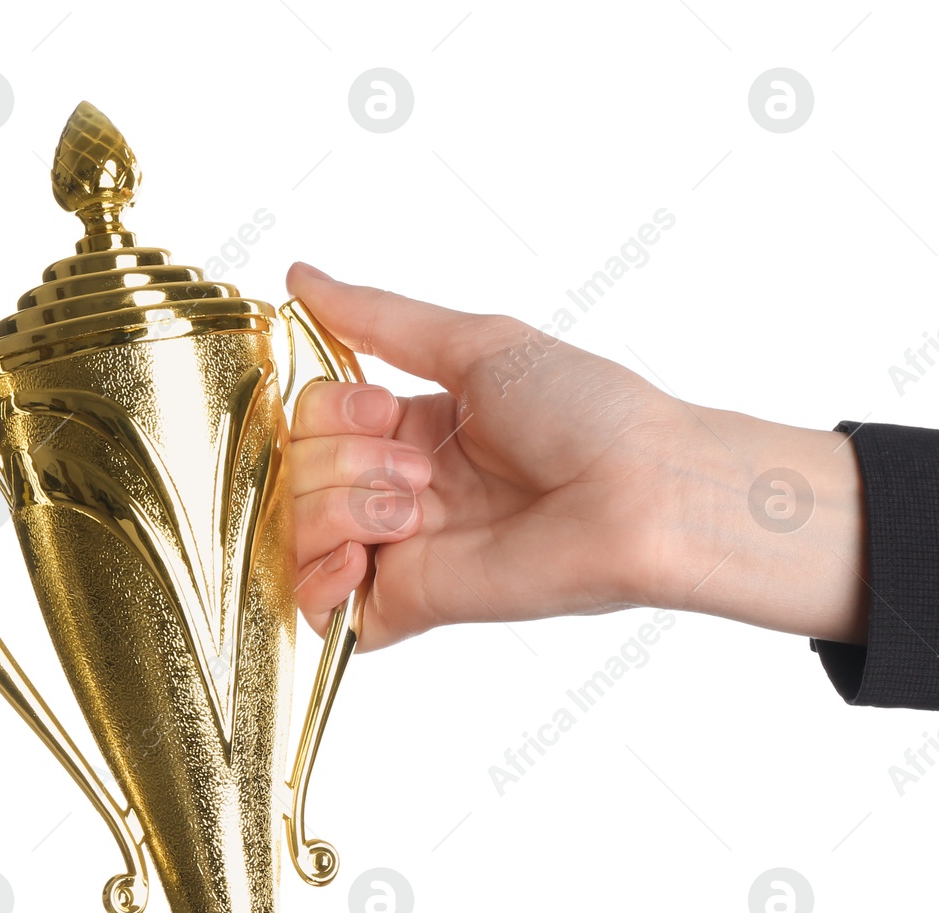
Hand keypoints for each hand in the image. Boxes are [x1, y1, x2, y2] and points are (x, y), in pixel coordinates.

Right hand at [284, 262, 866, 650]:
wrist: (641, 492)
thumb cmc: (589, 414)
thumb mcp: (478, 344)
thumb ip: (380, 319)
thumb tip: (300, 277)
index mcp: (418, 429)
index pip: (314, 417)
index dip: (327, 408)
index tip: (381, 405)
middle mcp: (403, 490)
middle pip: (298, 470)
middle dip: (338, 457)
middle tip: (418, 467)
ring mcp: (405, 551)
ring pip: (297, 533)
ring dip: (335, 505)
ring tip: (411, 507)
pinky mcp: (410, 605)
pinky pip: (318, 610)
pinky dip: (316, 579)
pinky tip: (360, 557)